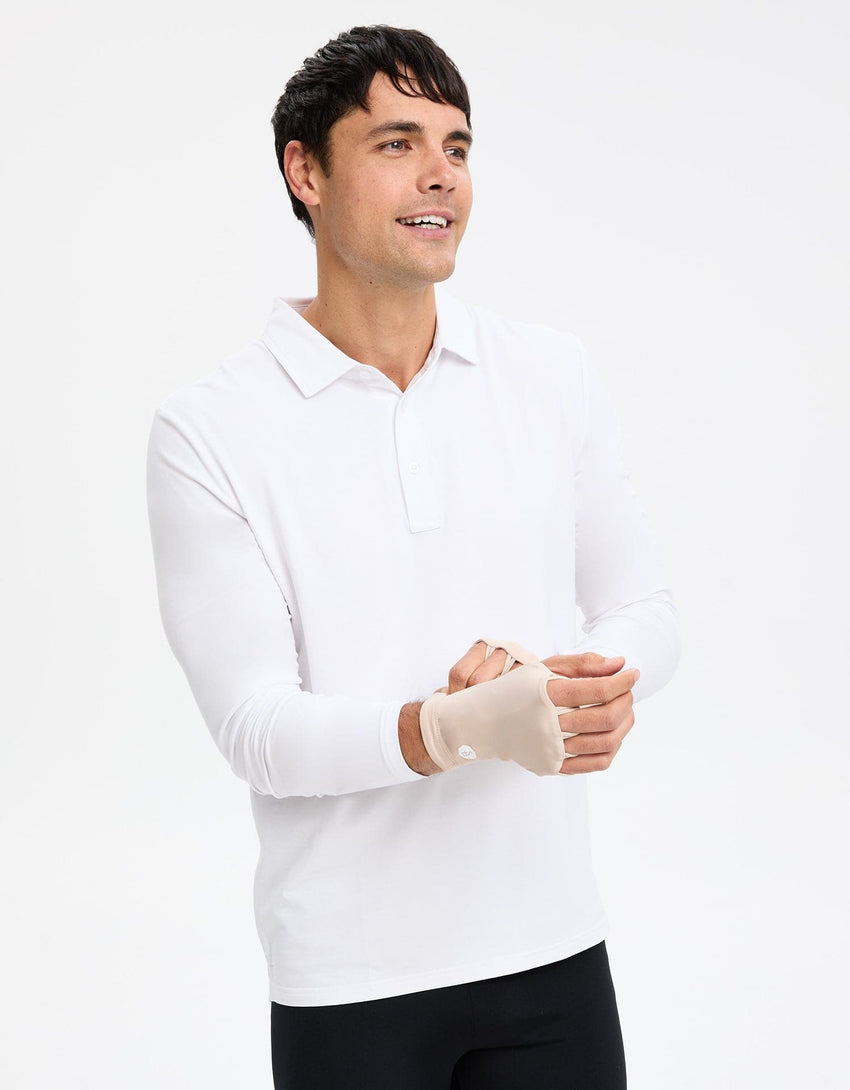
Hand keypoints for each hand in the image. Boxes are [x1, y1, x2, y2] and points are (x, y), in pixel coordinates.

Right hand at [444, 641, 637, 774]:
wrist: (480, 722)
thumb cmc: (513, 690)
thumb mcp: (542, 667)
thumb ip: (583, 664)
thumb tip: (620, 664)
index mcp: (546, 694)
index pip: (598, 689)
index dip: (622, 681)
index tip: (633, 673)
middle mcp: (549, 724)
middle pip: (606, 717)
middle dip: (626, 700)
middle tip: (628, 689)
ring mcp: (552, 748)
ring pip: (606, 742)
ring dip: (624, 723)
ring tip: (624, 707)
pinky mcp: (553, 765)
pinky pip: (597, 762)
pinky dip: (613, 746)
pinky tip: (614, 731)